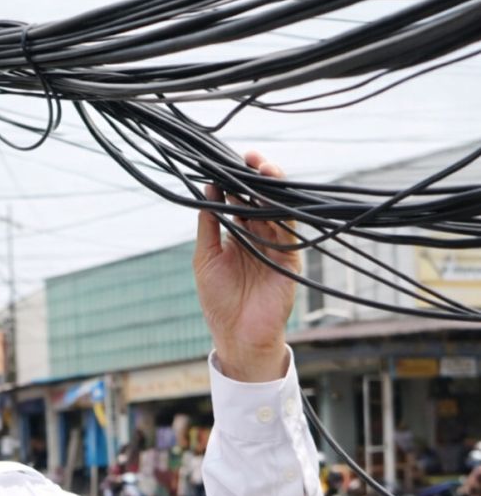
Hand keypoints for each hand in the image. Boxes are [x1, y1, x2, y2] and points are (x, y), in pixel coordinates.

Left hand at [193, 150, 299, 381]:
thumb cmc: (219, 303)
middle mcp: (259, 236)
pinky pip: (288, 229)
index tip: (228, 160)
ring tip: (262, 168)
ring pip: (278, 208)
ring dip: (272, 187)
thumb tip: (208, 187)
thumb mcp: (205, 258)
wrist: (237, 338)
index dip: (237, 178)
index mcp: (238, 234)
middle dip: (257, 175)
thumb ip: (208, 225)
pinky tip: (271, 196)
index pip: (241, 198)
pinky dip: (281, 212)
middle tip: (250, 157)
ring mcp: (276, 246)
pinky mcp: (290, 258)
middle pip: (262, 198)